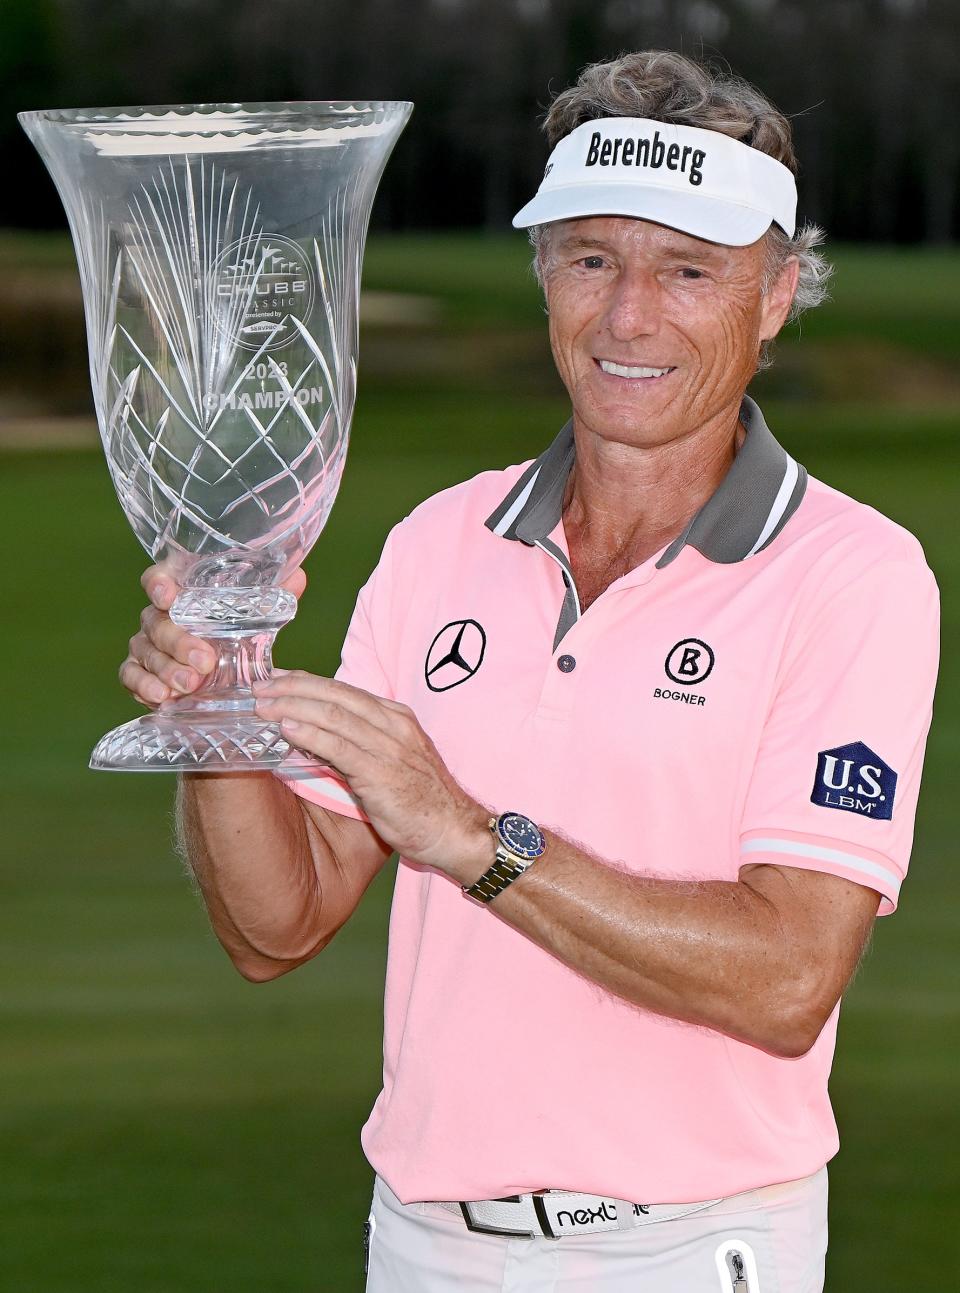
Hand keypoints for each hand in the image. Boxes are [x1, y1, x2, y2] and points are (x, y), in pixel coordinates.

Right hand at [120, 564, 307, 708]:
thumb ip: (273, 596)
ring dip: (167, 669)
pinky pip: (131, 676)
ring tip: (189, 686)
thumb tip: (297, 577)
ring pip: (146, 651)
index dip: (159, 584)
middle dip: (179, 642)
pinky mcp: (138, 671)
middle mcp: (158, 615)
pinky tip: (161, 697)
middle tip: (205, 661)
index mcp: (181, 592)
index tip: (169, 596)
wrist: (221, 671)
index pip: (158, 578)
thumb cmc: (233, 631)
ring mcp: (146, 644)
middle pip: (157, 622)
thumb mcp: (256, 616)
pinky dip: (143, 686)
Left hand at [252, 671, 491, 878]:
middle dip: (293, 687)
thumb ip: (365, 746)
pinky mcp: (380, 772)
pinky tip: (286, 728)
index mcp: (396, 718)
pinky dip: (309, 733)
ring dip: (292, 706)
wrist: (456, 832)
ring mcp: (388, 746)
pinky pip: (338, 746)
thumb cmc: (425, 804)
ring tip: (262, 705)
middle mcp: (393, 724)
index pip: (345, 690)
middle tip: (259, 687)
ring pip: (332, 713)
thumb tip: (322, 739)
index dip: (307, 683)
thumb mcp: (396, 762)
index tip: (278, 680)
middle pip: (335, 693)